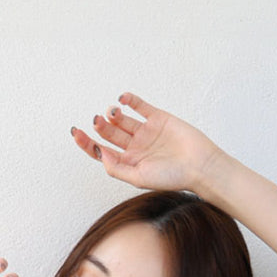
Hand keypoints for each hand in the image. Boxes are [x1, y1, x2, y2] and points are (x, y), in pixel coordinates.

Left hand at [70, 92, 222, 193]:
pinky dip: (130, 99)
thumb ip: (117, 168)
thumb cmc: (172, 178)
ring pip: (122, 119)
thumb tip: (100, 154)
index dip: (87, 143)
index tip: (76, 132)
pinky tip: (123, 98)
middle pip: (110, 134)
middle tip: (97, 120)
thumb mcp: (139, 178)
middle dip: (100, 126)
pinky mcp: (158, 118)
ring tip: (112, 112)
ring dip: (113, 114)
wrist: (200, 165)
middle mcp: (135, 147)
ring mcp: (146, 132)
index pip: (102, 151)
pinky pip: (140, 106)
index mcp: (129, 163)